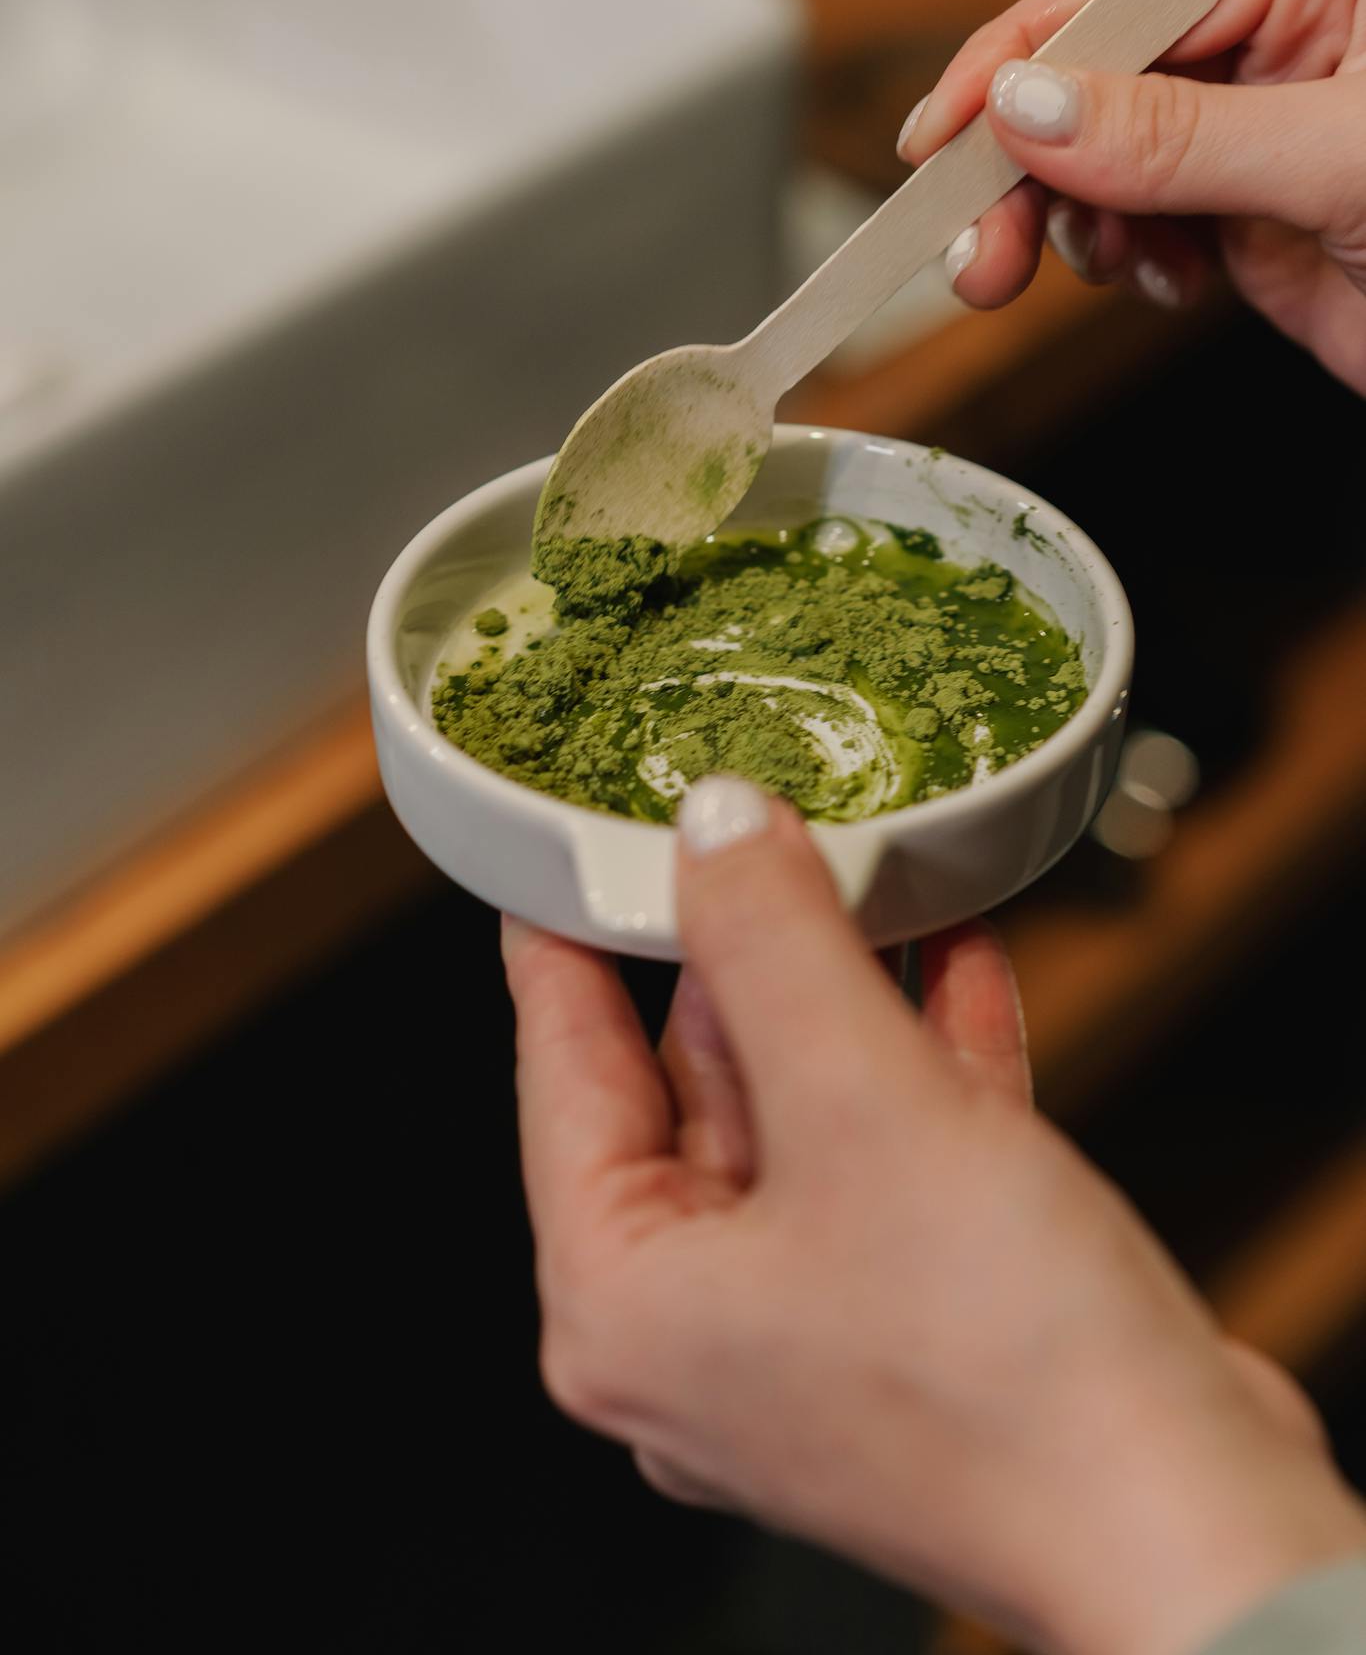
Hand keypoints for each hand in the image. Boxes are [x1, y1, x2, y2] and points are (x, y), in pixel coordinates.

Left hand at [502, 778, 1365, 1654]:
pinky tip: (956, 963)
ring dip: (845, 997)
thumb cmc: (1003, 1371)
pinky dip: (919, 1064)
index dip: (570, 935)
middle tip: (755, 828)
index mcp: (620, 1299)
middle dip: (740, 954)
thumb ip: (770, 946)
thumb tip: (713, 827)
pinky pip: (886, 1162)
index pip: (561, 1068)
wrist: (1192, 1535)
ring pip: (800, 1116)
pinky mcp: (909, 1328)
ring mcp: (805, 1335)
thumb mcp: (861, 1102)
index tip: (573, 836)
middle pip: (687, 1087)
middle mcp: (693, 1331)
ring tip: (864, 874)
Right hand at [899, 0, 1365, 394]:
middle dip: (1027, 165)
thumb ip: (1177, 134)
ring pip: (1106, 158)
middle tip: (973, 254)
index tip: (944, 137)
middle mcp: (1276, 38)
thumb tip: (1030, 106)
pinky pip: (1144, 222)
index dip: (1019, 58)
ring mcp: (1259, 128)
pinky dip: (1126, 258)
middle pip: (1096, 77)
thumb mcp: (1341, 154)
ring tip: (1096, 274)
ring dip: (1068, 222)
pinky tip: (1163, 280)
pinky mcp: (1252, 213)